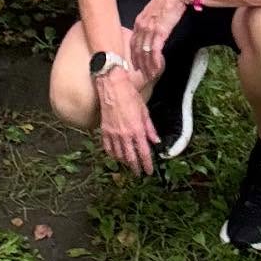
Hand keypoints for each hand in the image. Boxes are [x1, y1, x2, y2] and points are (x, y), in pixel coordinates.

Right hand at [96, 61, 158, 175]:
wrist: (113, 87)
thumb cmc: (130, 96)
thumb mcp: (145, 112)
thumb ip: (150, 128)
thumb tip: (156, 140)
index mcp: (137, 130)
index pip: (144, 153)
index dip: (147, 164)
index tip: (149, 171)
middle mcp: (125, 135)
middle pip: (131, 158)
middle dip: (135, 168)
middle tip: (138, 173)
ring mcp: (113, 134)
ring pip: (119, 155)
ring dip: (124, 162)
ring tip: (129, 165)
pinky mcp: (104, 131)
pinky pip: (108, 148)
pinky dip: (113, 154)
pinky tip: (116, 156)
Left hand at [128, 0, 188, 83]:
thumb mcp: (155, 11)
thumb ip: (151, 21)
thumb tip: (152, 31)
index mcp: (140, 20)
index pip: (133, 41)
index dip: (133, 54)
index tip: (135, 64)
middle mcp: (142, 25)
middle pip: (136, 49)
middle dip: (138, 63)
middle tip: (141, 74)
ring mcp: (150, 29)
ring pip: (144, 52)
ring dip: (147, 65)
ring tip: (150, 75)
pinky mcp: (160, 32)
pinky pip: (154, 50)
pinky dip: (155, 61)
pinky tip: (157, 68)